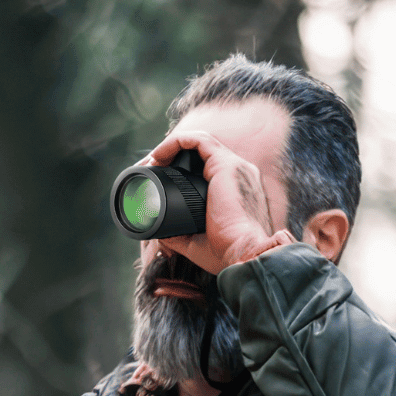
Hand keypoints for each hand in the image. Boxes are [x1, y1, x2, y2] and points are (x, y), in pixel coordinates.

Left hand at [144, 130, 293, 273]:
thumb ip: (181, 234)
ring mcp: (234, 166)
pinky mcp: (226, 164)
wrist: (245, 255)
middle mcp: (238, 174)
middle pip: (201, 154)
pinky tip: (159, 155)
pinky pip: (198, 140)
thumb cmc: (227, 254)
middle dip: (173, 155)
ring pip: (198, 143)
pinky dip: (175, 142)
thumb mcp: (197, 243)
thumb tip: (160, 234)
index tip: (158, 179)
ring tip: (152, 161)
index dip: (182, 169)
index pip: (207, 168)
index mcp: (235, 190)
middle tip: (150, 169)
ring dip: (171, 146)